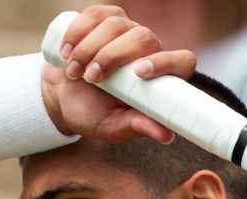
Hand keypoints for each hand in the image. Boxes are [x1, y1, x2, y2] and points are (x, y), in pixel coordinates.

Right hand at [40, 5, 196, 144]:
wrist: (64, 96)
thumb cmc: (95, 114)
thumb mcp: (115, 126)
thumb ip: (139, 126)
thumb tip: (167, 136)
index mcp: (160, 78)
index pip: (182, 61)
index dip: (165, 63)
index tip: (138, 73)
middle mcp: (148, 49)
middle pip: (143, 37)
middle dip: (112, 56)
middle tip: (90, 78)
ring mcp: (126, 30)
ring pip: (116, 24)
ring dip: (89, 49)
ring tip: (74, 73)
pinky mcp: (104, 19)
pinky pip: (95, 14)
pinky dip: (77, 32)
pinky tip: (66, 52)